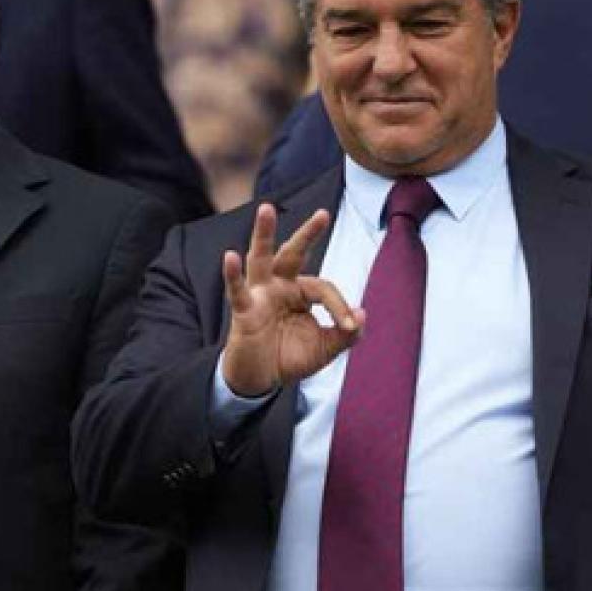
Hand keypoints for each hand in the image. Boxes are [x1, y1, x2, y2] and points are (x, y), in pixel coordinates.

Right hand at [220, 204, 361, 395]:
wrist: (260, 380)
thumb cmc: (290, 358)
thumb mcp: (325, 348)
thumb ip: (345, 334)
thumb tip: (361, 314)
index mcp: (300, 293)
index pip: (323, 288)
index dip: (339, 305)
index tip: (348, 325)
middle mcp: (279, 287)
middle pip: (292, 254)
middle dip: (307, 234)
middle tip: (323, 214)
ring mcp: (259, 295)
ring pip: (261, 258)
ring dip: (264, 234)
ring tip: (266, 210)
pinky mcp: (243, 310)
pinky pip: (237, 289)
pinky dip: (232, 274)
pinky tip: (229, 256)